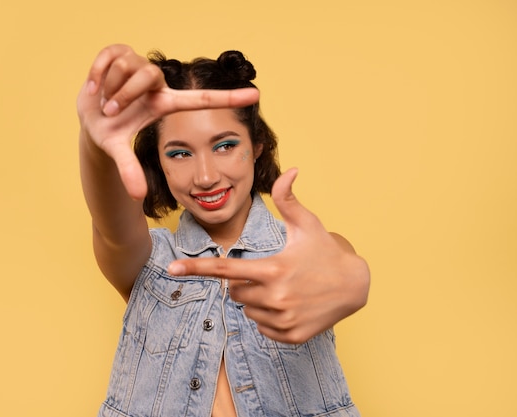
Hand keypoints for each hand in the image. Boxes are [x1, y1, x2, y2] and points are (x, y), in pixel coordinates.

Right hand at [76, 44, 259, 199]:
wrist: (88, 116)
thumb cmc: (110, 132)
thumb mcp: (119, 151)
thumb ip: (130, 170)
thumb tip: (137, 196)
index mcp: (164, 103)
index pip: (201, 99)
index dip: (228, 98)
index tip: (256, 95)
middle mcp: (156, 83)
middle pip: (149, 75)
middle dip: (125, 95)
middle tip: (111, 112)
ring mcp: (139, 65)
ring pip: (127, 67)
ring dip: (109, 89)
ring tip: (104, 100)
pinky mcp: (120, 51)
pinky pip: (109, 57)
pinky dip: (96, 73)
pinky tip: (95, 85)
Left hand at [168, 169, 369, 343]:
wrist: (355, 286)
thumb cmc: (325, 251)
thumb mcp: (307, 224)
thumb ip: (288, 199)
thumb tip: (289, 170)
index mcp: (273, 269)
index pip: (225, 269)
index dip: (196, 268)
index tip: (171, 269)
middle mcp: (275, 298)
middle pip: (234, 292)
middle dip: (243, 282)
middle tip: (269, 273)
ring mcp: (283, 319)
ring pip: (247, 310)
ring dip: (256, 300)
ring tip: (283, 289)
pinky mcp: (291, 336)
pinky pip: (261, 327)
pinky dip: (268, 317)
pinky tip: (289, 305)